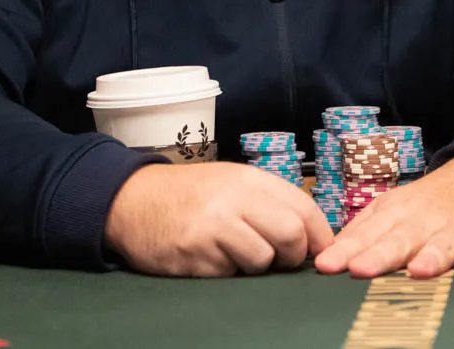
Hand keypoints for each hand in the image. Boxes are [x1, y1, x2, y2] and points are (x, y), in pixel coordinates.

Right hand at [105, 162, 333, 275]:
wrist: (133, 200)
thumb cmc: (190, 194)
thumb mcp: (232, 182)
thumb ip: (269, 202)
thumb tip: (312, 236)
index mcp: (249, 178)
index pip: (304, 207)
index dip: (320, 235)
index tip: (319, 251)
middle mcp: (233, 199)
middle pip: (291, 235)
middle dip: (293, 255)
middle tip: (280, 259)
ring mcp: (213, 227)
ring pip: (262, 260)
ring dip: (256, 266)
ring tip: (236, 254)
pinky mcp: (194, 255)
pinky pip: (228, 274)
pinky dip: (225, 272)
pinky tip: (209, 256)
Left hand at [315, 155, 453, 277]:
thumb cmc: (431, 202)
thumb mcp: (393, 208)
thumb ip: (363, 232)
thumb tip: (328, 255)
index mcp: (396, 214)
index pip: (366, 235)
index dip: (346, 251)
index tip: (326, 266)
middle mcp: (424, 221)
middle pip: (399, 240)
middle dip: (379, 255)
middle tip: (359, 270)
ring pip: (442, 244)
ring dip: (431, 257)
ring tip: (418, 271)